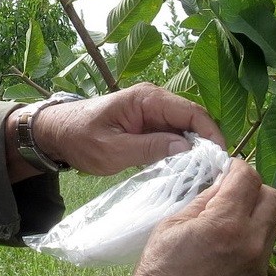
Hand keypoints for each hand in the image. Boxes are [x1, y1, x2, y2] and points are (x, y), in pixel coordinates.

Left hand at [31, 83, 227, 175]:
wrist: (55, 133)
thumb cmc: (79, 138)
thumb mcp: (112, 150)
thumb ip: (149, 148)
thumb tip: (186, 148)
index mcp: (147, 99)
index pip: (192, 111)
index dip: (211, 134)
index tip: (220, 159)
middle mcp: (154, 100)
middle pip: (193, 120)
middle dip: (206, 144)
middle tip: (214, 173)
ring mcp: (152, 113)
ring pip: (185, 130)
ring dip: (194, 151)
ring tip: (204, 176)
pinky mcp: (148, 126)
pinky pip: (172, 137)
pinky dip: (180, 153)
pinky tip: (185, 172)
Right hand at [41, 158, 275, 275]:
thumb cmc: (157, 274)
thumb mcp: (171, 226)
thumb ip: (201, 202)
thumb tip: (221, 186)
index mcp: (226, 222)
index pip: (248, 177)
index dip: (236, 168)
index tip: (225, 171)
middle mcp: (252, 242)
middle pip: (274, 198)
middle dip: (254, 189)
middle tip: (232, 196)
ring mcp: (259, 267)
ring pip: (273, 227)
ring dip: (256, 217)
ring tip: (228, 226)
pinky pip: (264, 253)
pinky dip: (251, 244)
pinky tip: (225, 254)